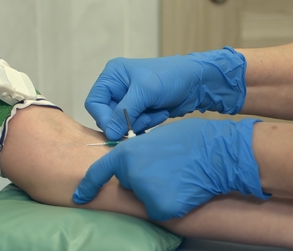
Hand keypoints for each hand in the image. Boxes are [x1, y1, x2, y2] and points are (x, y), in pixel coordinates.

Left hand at [73, 118, 269, 220]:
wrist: (217, 153)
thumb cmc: (192, 139)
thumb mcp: (156, 137)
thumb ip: (138, 153)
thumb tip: (135, 167)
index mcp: (126, 153)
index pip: (99, 172)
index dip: (88, 187)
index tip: (80, 197)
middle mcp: (131, 174)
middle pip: (131, 186)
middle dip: (143, 181)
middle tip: (167, 167)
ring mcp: (145, 193)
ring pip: (147, 200)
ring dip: (160, 194)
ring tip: (180, 177)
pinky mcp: (161, 208)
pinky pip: (161, 211)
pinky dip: (172, 206)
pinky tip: (185, 191)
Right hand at [85, 47, 246, 140]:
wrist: (197, 83)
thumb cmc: (171, 78)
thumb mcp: (145, 92)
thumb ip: (124, 112)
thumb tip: (109, 133)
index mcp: (112, 76)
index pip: (95, 103)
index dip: (104, 118)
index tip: (119, 129)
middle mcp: (117, 88)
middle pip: (108, 116)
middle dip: (127, 121)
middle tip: (145, 119)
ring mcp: (129, 101)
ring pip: (122, 125)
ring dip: (140, 123)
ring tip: (157, 112)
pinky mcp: (141, 112)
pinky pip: (135, 127)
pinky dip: (147, 125)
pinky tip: (161, 114)